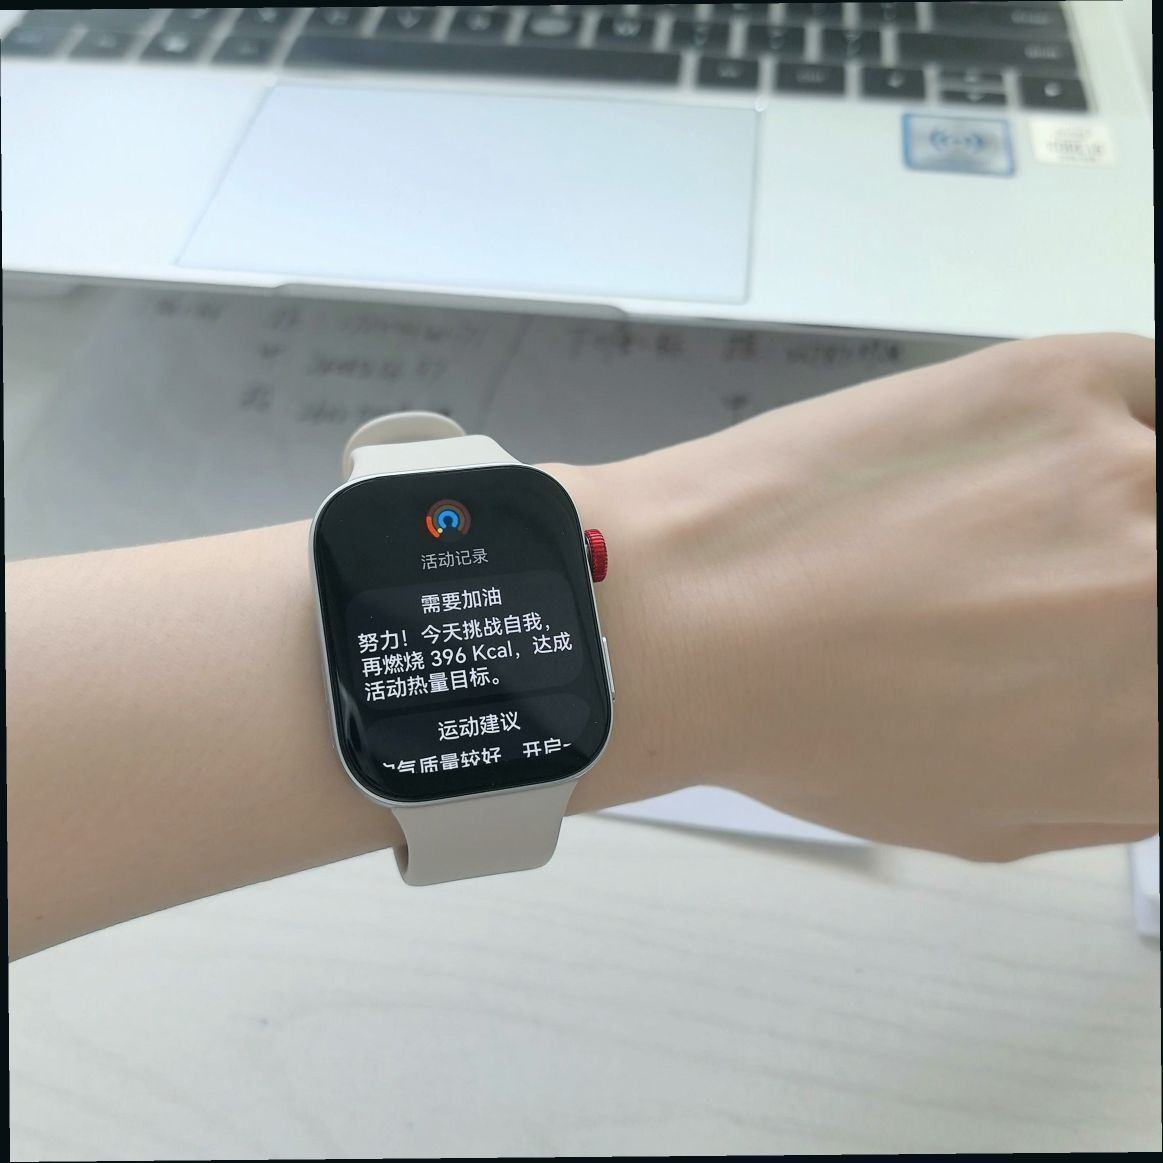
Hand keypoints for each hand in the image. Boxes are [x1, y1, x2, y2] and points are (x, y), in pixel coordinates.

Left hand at [572, 334, 1156, 859]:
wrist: (687, 614)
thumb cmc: (811, 731)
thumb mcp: (988, 818)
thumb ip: (1125, 782)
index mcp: (1156, 738)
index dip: (1146, 658)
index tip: (1117, 632)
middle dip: (1135, 588)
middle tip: (1072, 580)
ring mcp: (1130, 477)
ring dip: (1130, 506)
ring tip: (1038, 524)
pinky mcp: (1066, 378)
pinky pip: (1154, 389)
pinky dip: (1126, 420)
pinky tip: (1051, 452)